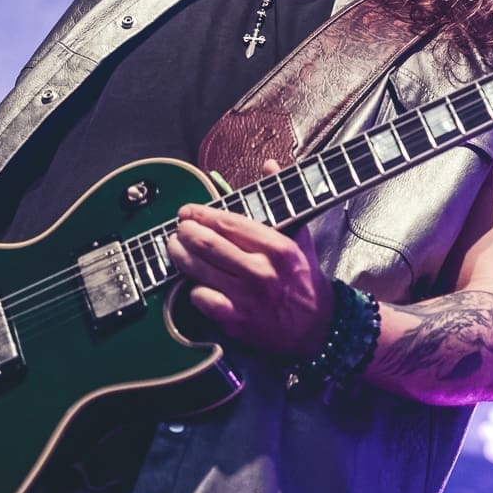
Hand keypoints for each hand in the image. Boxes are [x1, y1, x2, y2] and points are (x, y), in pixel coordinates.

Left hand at [167, 160, 332, 357]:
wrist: (317, 328)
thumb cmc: (305, 280)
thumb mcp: (300, 236)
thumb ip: (281, 200)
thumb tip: (269, 164)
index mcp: (277, 247)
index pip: (230, 223)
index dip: (203, 215)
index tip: (189, 211)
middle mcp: (261, 270)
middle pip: (209, 244)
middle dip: (186, 232)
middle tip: (178, 228)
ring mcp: (247, 297)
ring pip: (200, 270)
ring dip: (181, 256)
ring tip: (175, 247)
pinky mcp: (237, 321)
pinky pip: (203, 299)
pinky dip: (193, 289)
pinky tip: (192, 282)